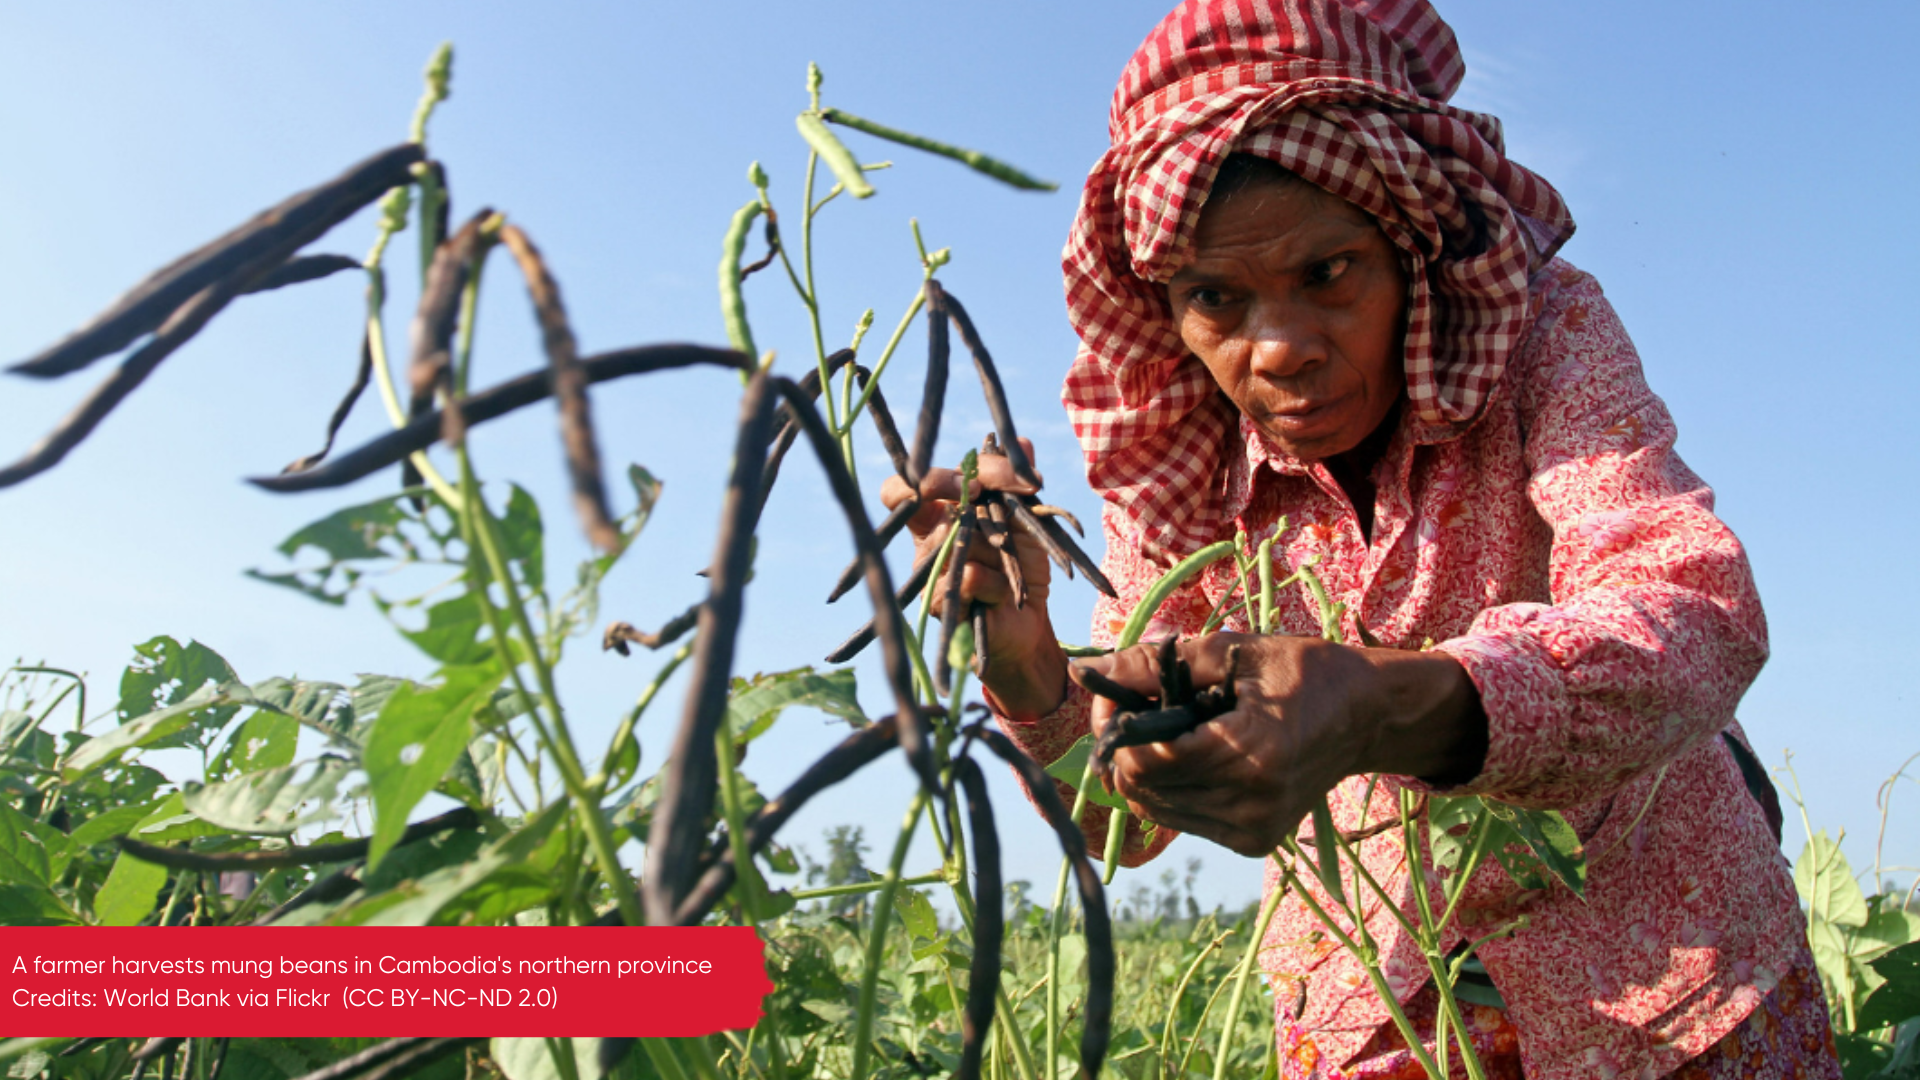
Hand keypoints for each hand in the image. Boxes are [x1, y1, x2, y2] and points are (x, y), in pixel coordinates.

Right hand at [879, 439, 1067, 717]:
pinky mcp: (938, 603)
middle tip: (1009, 489)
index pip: (904, 486)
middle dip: (970, 485)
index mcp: (938, 511)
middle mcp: (926, 537)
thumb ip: (1019, 482)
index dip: (930, 474)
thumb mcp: (1027, 518)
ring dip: (998, 543)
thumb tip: (1024, 442)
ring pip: (955, 535)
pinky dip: (1000, 581)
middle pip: (924, 497)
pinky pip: (970, 576)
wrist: (1028, 622)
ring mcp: (928, 570)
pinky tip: (1007, 593)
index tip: (977, 477)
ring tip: (1014, 561)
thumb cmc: (1021, 565)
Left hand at [1079, 633, 1484, 856]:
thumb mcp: (1230, 652)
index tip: (1118, 698)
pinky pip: (1182, 818)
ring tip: (1177, 731)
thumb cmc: (1301, 671)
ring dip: (1148, 770)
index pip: (1148, 761)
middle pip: (1143, 789)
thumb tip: (1086, 670)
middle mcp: (1251, 805)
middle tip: (1144, 709)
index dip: (1116, 729)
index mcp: (1251, 754)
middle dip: (1127, 749)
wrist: (1364, 717)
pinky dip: (1174, 787)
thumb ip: (1154, 664)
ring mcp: (1253, 831)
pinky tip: (1197, 756)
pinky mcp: (1252, 843)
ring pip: (1155, 809)